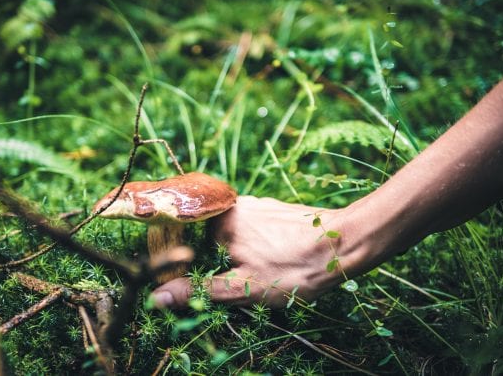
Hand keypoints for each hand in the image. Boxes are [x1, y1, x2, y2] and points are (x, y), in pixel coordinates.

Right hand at [151, 196, 352, 307]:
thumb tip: (157, 296)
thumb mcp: (244, 287)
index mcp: (220, 221)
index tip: (191, 280)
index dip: (181, 261)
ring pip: (228, 232)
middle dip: (210, 260)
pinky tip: (268, 260)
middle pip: (205, 235)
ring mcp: (255, 205)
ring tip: (252, 272)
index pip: (182, 238)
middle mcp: (234, 206)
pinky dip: (249, 244)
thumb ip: (199, 290)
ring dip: (231, 253)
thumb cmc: (295, 268)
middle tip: (229, 281)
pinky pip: (249, 228)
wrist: (345, 243)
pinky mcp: (273, 211)